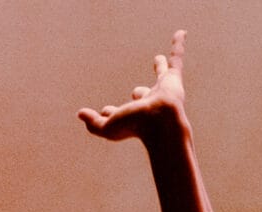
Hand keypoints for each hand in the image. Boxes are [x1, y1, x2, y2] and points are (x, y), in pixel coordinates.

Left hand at [79, 29, 189, 143]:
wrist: (161, 124)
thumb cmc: (136, 128)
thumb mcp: (109, 128)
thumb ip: (94, 123)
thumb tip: (80, 114)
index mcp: (135, 115)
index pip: (121, 112)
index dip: (111, 112)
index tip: (105, 112)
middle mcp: (151, 103)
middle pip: (143, 95)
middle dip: (140, 94)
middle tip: (137, 94)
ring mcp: (164, 90)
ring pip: (162, 75)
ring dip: (161, 68)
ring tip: (159, 60)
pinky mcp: (174, 79)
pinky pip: (176, 57)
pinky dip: (179, 45)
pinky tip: (182, 33)